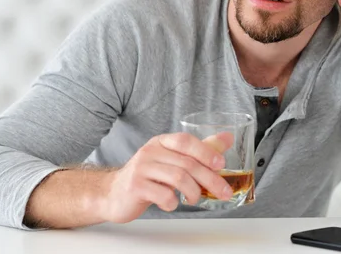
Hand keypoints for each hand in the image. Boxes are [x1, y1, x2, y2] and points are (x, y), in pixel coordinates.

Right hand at [101, 132, 233, 222]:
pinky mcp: (135, 186)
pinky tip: (172, 203)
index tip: (221, 164)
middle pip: (187, 163)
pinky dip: (173, 202)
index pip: (185, 141)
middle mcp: (150, 152)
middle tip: (224, 192)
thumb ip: (200, 150)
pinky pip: (163, 194)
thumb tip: (227, 138)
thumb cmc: (148, 176)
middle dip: (210, 179)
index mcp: (161, 143)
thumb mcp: (173, 159)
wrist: (113, 193)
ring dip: (194, 192)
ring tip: (194, 198)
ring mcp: (142, 168)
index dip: (205, 151)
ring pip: (178, 178)